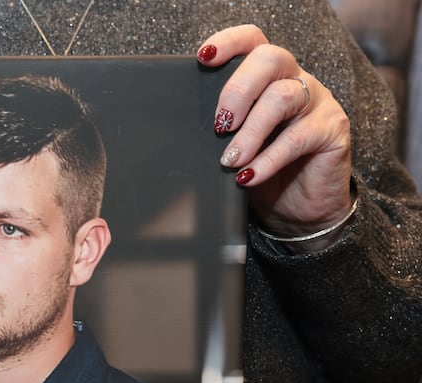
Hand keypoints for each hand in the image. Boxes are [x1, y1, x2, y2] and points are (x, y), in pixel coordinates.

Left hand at [198, 25, 352, 251]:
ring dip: (250, 131)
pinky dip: (268, 159)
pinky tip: (249, 176)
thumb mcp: (233, 147)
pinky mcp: (332, 130)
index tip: (204, 57)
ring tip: (230, 160)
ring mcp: (317, 102)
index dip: (230, 42)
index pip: (253, 42)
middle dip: (238, 90)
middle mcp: (295, 81)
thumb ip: (219, 132)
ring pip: (283, 97)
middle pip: (269, 58)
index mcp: (268, 78)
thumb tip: (182, 134)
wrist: (299, 210)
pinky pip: (298, 138)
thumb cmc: (263, 173)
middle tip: (220, 125)